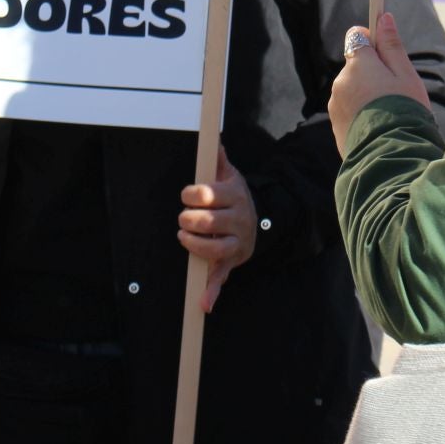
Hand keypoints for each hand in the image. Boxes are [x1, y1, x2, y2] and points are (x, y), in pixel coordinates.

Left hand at [178, 146, 257, 312]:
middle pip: (207, 222)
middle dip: (189, 220)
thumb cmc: (235, 197)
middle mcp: (239, 220)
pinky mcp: (232, 261)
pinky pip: (222, 277)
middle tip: (183, 218)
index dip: (191, 195)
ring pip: (213, 249)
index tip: (186, 195)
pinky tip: (203, 303)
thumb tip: (213, 140)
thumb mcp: (230, 176)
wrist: (261, 221)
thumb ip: (218, 160)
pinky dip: (212, 291)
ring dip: (194, 245)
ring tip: (184, 236)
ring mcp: (237, 243)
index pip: (208, 195)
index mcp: (235, 196)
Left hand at [329, 12, 430, 155]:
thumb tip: (383, 17)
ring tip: (388, 113)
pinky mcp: (335, 126)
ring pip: (353, 89)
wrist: (390, 156)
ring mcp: (335, 105)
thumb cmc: (403, 111)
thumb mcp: (405, 75)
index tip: (386, 51)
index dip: (373, 41)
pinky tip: (378, 127)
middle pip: (356, 66)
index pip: (357, 36)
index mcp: (358, 64)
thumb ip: (392, 46)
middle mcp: (340, 81)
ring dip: (366, 95)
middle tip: (396, 91)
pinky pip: (350, 111)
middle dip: (373, 73)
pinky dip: (361, 113)